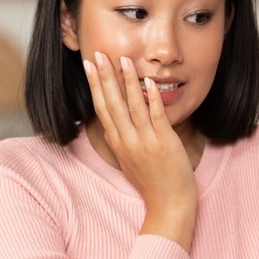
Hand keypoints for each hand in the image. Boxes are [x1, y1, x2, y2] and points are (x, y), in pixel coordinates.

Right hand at [84, 51, 197, 248]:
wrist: (169, 204)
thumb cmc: (151, 183)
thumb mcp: (128, 162)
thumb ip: (120, 142)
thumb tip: (111, 127)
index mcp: (118, 143)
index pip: (102, 108)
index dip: (95, 85)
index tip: (89, 66)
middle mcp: (127, 141)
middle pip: (112, 103)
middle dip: (104, 77)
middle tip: (97, 54)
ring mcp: (145, 142)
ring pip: (133, 106)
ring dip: (127, 81)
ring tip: (123, 59)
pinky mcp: (164, 143)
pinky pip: (156, 116)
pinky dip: (152, 98)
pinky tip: (149, 81)